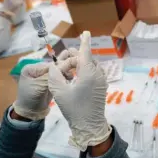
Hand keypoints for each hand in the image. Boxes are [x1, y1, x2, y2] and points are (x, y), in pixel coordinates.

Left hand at [12, 48, 77, 120]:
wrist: (31, 112)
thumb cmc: (31, 98)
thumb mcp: (39, 86)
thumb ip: (49, 76)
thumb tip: (62, 67)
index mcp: (31, 68)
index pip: (49, 65)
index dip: (59, 67)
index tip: (69, 71)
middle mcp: (38, 69)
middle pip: (54, 67)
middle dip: (63, 70)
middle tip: (71, 76)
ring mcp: (44, 75)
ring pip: (57, 71)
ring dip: (64, 74)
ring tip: (71, 78)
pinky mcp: (50, 81)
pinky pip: (58, 76)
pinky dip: (64, 77)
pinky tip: (69, 80)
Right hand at [48, 31, 110, 150]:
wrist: (90, 125)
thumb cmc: (74, 109)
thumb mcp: (59, 91)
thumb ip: (55, 75)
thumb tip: (55, 66)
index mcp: (89, 73)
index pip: (85, 52)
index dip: (84, 41)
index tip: (86, 32)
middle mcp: (98, 74)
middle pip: (86, 58)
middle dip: (74, 57)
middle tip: (61, 64)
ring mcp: (102, 80)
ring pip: (91, 64)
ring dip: (80, 63)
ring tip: (68, 70)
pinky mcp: (102, 86)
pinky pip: (94, 72)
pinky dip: (85, 70)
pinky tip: (77, 76)